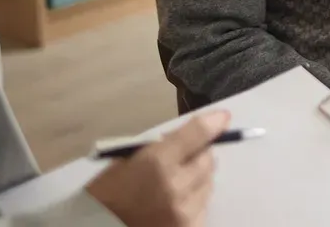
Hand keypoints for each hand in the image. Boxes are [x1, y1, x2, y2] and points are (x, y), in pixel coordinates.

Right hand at [85, 109, 228, 226]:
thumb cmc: (106, 195)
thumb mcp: (125, 162)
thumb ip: (157, 148)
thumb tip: (183, 138)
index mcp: (156, 162)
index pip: (197, 134)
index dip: (213, 123)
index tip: (223, 118)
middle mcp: (176, 185)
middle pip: (207, 159)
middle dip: (201, 153)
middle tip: (190, 155)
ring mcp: (185, 210)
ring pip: (208, 183)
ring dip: (198, 178)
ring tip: (180, 181)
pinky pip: (203, 207)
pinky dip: (195, 200)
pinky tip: (179, 201)